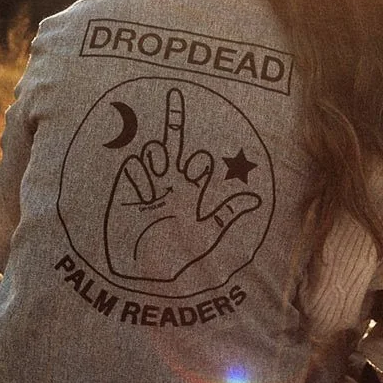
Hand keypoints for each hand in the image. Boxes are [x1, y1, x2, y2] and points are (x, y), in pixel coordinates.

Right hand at [104, 87, 261, 282]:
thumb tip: (256, 199)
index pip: (199, 160)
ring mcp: (148, 185)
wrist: (145, 274)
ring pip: (153, 149)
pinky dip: (138, 175)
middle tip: (175, 108)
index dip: (201, 160)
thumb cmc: (178, 256)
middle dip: (174, 120)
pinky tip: (143, 197)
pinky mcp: (125, 191)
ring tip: (159, 175)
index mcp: (190, 191)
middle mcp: (169, 183)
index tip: (199, 174)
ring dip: (156, 155)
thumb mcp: (208, 233)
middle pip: (172, 140)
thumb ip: (229, 212)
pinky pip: (132, 165)